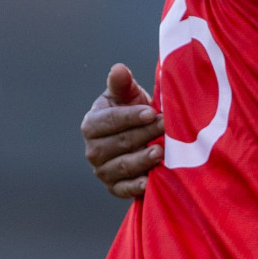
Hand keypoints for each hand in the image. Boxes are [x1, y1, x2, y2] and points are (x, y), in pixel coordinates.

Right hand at [82, 64, 163, 198]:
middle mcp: (93, 149)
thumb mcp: (128, 95)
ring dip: (141, 160)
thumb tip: (119, 69)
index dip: (130, 117)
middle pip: (118, 143)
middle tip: (165, 127)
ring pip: (121, 166)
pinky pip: (123, 189)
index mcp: (92, 124)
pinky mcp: (114, 187)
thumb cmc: (133, 111)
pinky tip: (150, 182)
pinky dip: (135, 187)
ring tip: (160, 152)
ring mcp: (102, 170)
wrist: (142, 136)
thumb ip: (122, 83)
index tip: (151, 112)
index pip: (108, 120)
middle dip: (144, 134)